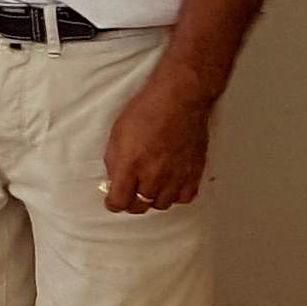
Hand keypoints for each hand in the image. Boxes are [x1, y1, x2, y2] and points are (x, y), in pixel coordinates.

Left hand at [99, 67, 214, 212]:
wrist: (179, 100)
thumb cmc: (147, 111)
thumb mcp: (117, 134)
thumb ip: (114, 162)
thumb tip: (114, 180)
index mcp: (130, 165)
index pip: (119, 201)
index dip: (113, 203)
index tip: (113, 200)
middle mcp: (153, 175)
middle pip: (139, 206)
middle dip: (131, 202)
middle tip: (130, 193)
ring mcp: (176, 176)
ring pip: (161, 204)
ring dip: (153, 198)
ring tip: (150, 187)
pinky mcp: (193, 172)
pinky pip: (183, 197)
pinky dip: (175, 195)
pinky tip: (170, 186)